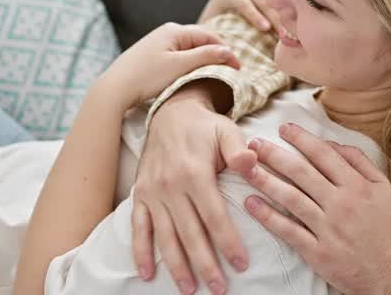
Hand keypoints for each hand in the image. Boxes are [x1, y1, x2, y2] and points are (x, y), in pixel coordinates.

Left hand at [94, 23, 239, 112]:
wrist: (115, 89)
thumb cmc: (146, 77)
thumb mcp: (180, 66)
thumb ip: (206, 56)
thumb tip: (228, 51)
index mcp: (174, 30)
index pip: (210, 35)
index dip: (226, 51)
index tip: (239, 67)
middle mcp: (166, 32)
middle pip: (201, 40)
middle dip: (217, 54)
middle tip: (231, 71)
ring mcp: (158, 43)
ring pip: (190, 49)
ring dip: (204, 60)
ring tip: (216, 74)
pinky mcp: (153, 55)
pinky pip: (179, 56)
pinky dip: (191, 64)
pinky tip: (195, 74)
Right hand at [131, 87, 258, 294]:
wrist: (171, 113)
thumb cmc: (205, 127)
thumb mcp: (227, 130)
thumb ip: (239, 149)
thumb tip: (252, 161)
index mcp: (195, 173)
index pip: (214, 216)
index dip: (228, 242)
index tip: (240, 264)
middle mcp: (171, 186)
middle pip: (190, 233)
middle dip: (205, 264)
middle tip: (219, 289)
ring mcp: (153, 193)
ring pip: (165, 236)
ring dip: (176, 266)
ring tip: (189, 289)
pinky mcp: (140, 195)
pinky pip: (138, 228)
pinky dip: (140, 252)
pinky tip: (147, 273)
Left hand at [240, 123, 390, 294]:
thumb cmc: (387, 226)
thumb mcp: (383, 188)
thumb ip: (359, 162)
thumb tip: (333, 143)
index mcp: (357, 185)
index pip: (323, 154)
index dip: (301, 138)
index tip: (284, 128)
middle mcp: (340, 203)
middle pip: (301, 172)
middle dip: (274, 154)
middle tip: (253, 142)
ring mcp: (327, 228)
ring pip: (290, 198)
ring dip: (265, 180)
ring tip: (246, 168)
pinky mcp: (317, 252)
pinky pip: (288, 230)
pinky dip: (267, 217)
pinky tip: (250, 204)